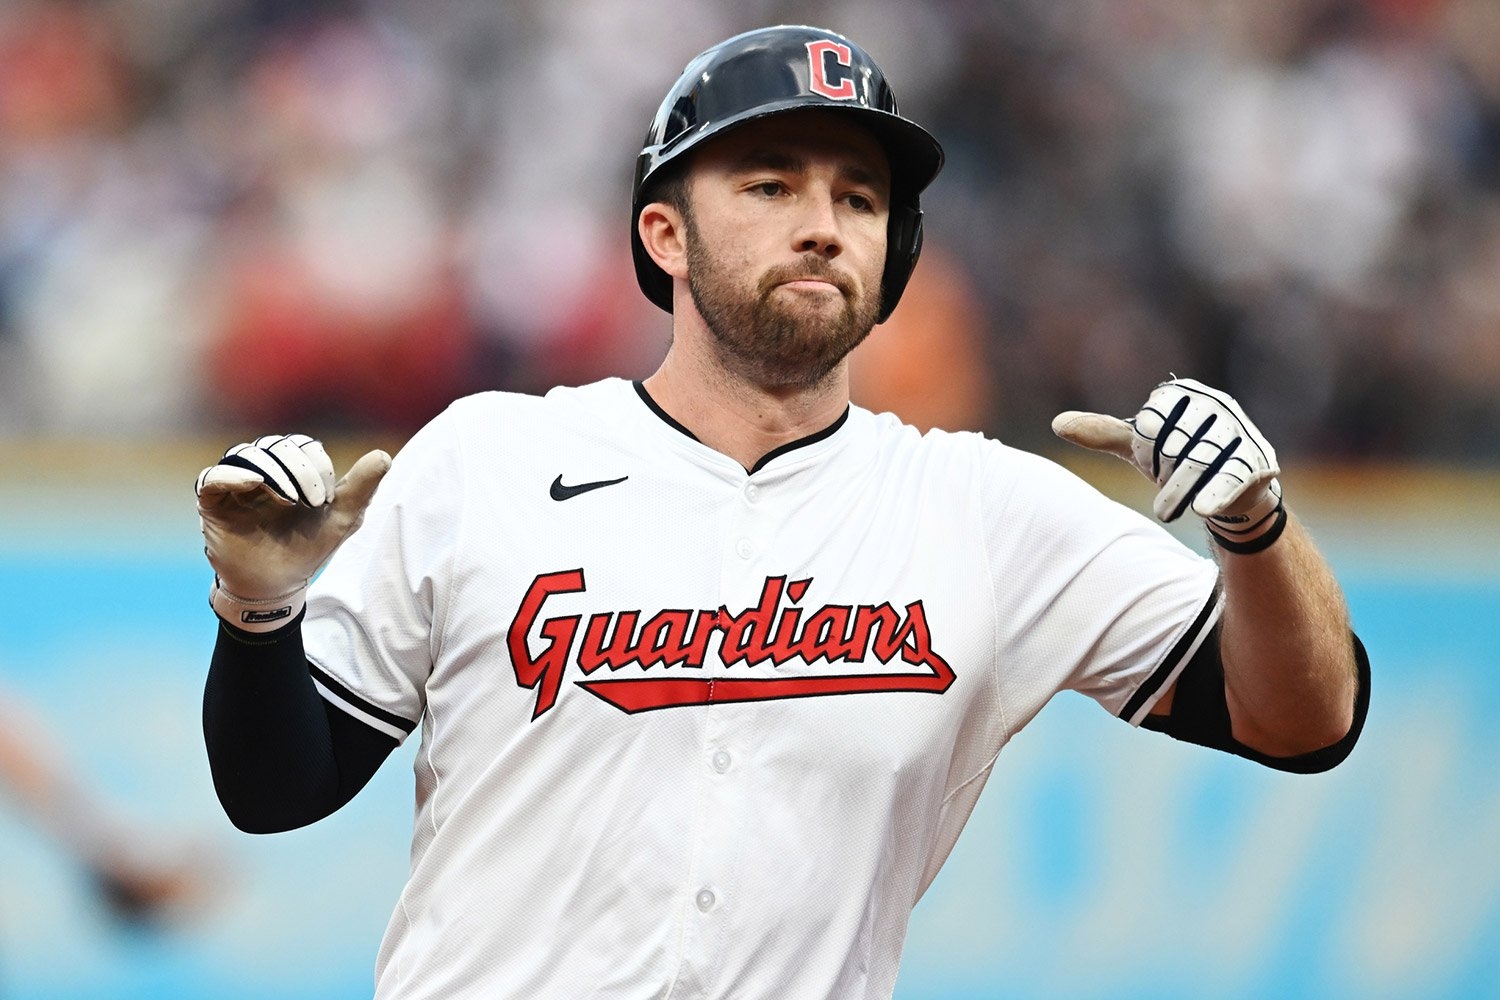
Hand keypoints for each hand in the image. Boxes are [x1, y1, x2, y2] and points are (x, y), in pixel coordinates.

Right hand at [196, 435, 390, 628]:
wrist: (276, 585)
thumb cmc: (308, 547)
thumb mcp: (342, 519)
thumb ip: (362, 487)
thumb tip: (384, 456)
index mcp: (291, 469)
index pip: (303, 446)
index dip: (317, 465)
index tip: (325, 499)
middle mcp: (261, 470)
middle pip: (276, 445)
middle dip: (299, 468)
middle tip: (311, 501)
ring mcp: (234, 484)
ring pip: (247, 454)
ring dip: (273, 471)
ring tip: (288, 500)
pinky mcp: (211, 502)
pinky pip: (213, 477)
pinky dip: (234, 476)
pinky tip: (255, 485)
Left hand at [1051, 377, 1286, 552]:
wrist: (1232, 490)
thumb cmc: (1179, 459)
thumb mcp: (1139, 445)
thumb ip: (1102, 433)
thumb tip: (1057, 424)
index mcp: (1184, 393)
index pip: (1149, 421)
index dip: (1143, 448)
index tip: (1150, 461)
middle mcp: (1216, 405)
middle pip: (1171, 442)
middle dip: (1160, 468)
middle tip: (1164, 482)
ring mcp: (1240, 432)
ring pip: (1195, 463)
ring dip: (1174, 492)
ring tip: (1163, 511)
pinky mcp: (1259, 462)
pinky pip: (1229, 478)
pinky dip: (1212, 495)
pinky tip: (1200, 510)